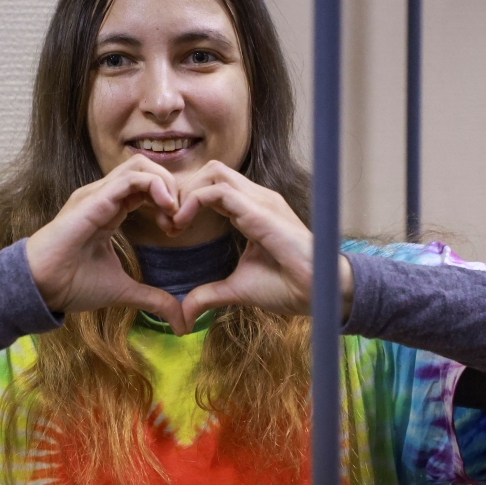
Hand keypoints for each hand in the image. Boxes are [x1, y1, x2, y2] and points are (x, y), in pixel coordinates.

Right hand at [25, 155, 186, 334]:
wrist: (42, 288)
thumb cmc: (72, 284)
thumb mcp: (123, 291)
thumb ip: (153, 299)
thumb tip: (180, 321)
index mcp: (110, 208)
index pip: (146, 186)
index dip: (169, 202)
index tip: (175, 229)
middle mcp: (104, 196)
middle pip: (147, 167)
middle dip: (172, 188)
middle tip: (179, 219)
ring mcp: (98, 194)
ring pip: (141, 165)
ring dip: (166, 185)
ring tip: (174, 213)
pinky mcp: (95, 199)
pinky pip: (130, 178)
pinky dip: (156, 186)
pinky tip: (166, 208)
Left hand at [174, 161, 352, 330]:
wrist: (317, 293)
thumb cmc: (287, 287)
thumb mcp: (236, 290)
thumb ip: (209, 295)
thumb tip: (185, 313)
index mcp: (251, 209)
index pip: (213, 187)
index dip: (187, 202)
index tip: (171, 230)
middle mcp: (256, 198)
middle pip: (210, 171)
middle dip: (183, 191)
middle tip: (168, 223)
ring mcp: (260, 200)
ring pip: (213, 172)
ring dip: (186, 193)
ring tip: (174, 223)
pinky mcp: (260, 210)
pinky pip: (218, 191)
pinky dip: (193, 201)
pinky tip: (182, 223)